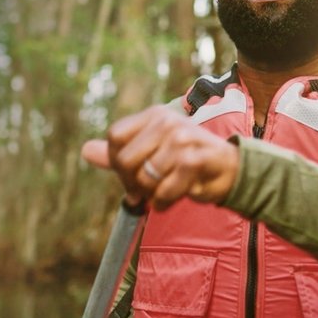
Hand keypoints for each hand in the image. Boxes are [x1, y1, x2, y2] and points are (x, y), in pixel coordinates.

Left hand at [81, 105, 239, 209]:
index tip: (130, 176)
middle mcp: (166, 121)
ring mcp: (181, 138)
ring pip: (144, 178)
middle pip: (124, 159)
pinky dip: (166, 201)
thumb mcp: (152, 154)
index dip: (116, 162)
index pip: (114, 137)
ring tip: (167, 189)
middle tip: (147, 190)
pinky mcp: (194, 159)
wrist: (231, 171)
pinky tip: (178, 195)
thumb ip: (120, 154)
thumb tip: (86, 151)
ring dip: (152, 194)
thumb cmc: (188, 163)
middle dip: (132, 183)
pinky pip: (163, 191)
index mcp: (154, 116)